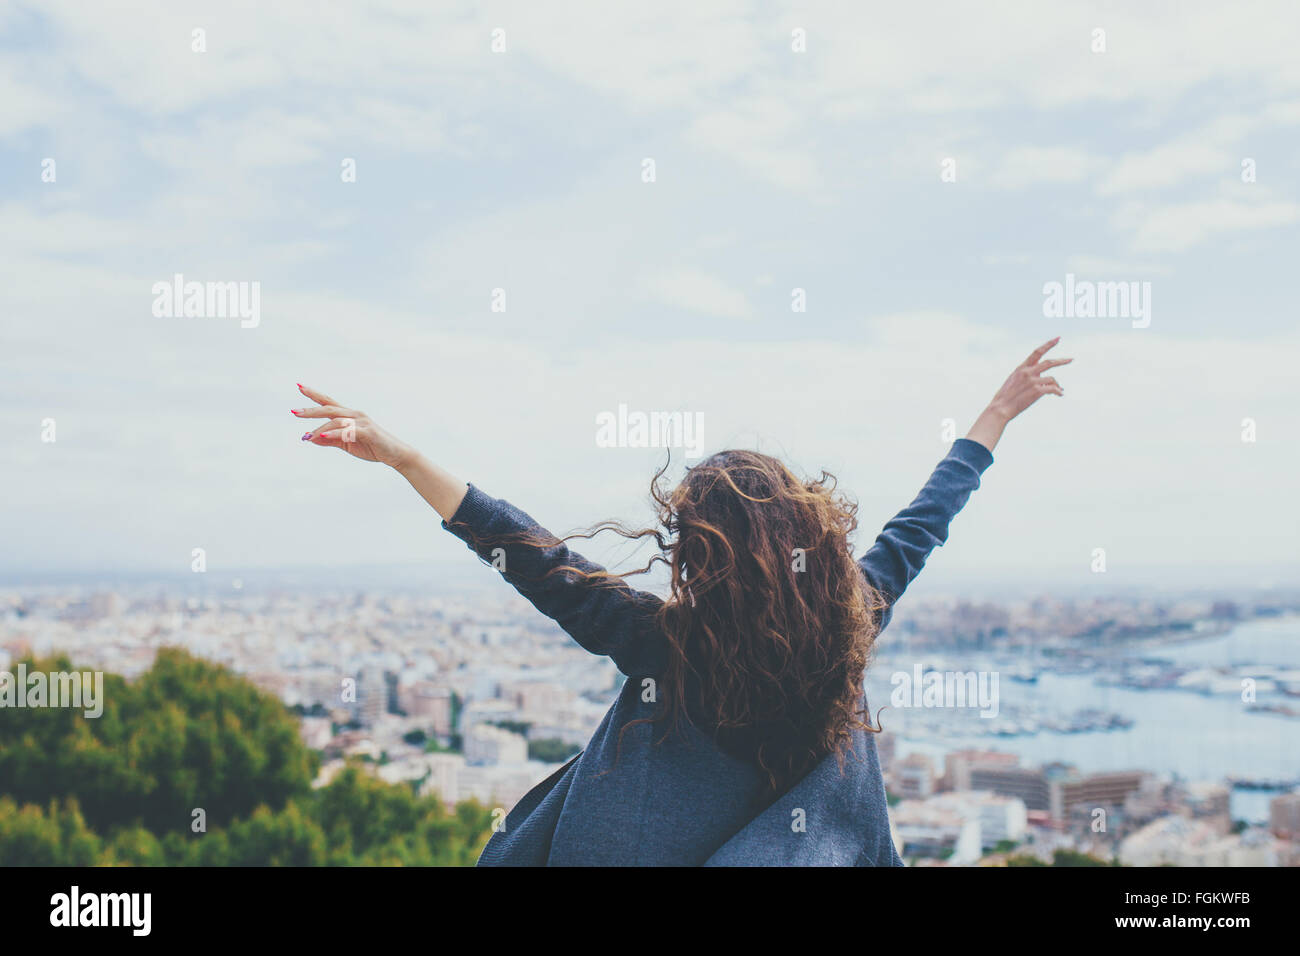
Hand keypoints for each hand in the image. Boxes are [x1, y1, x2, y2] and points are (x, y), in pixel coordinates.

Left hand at [291, 384, 413, 468]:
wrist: (396, 455)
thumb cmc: (373, 447)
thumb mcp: (347, 444)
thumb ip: (330, 440)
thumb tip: (310, 437)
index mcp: (350, 416)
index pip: (329, 402)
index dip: (314, 395)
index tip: (300, 387)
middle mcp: (355, 415)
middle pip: (329, 408)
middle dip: (311, 410)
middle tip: (294, 412)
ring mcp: (362, 422)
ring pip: (336, 421)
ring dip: (320, 428)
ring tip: (307, 437)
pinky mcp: (367, 431)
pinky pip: (347, 430)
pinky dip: (333, 433)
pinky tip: (321, 436)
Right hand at [985, 337, 1070, 420]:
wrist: (1000, 408)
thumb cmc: (1006, 397)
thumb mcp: (1014, 381)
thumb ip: (1027, 376)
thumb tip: (1045, 379)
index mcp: (1021, 368)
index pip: (1037, 352)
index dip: (1048, 345)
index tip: (1058, 339)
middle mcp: (1027, 372)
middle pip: (1049, 363)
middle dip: (1062, 361)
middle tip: (1071, 359)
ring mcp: (1032, 381)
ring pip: (1052, 379)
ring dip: (1057, 384)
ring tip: (1058, 390)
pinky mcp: (1036, 391)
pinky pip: (1053, 389)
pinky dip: (1058, 391)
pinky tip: (1060, 394)